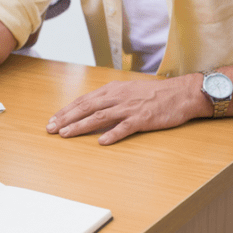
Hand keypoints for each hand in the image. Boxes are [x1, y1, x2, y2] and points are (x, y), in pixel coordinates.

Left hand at [46, 73, 210, 144]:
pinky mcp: (143, 118)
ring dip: (81, 126)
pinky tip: (101, 141)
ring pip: (100, 116)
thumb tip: (89, 107)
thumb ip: (108, 98)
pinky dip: (112, 134)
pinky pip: (125, 127)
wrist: (181, 93)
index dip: (66, 110)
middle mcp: (117, 97)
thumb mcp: (126, 90)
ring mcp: (129, 108)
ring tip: (66, 134)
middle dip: (66, 118)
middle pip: (86, 107)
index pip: (83, 100)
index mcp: (112, 90)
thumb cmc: (153, 93)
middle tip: (51, 128)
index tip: (52, 120)